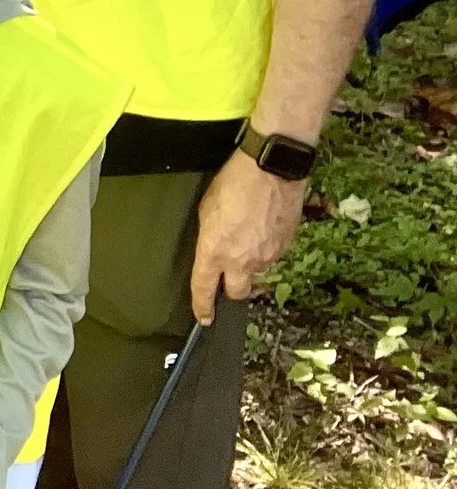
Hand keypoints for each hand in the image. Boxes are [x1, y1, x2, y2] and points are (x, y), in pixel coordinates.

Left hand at [188, 144, 310, 323]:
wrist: (271, 170)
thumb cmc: (233, 184)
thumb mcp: (206, 210)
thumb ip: (209, 238)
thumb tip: (213, 251)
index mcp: (214, 251)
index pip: (204, 287)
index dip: (202, 306)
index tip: (204, 317)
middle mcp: (241, 260)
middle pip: (237, 292)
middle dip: (231, 290)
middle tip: (228, 279)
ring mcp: (266, 256)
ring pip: (257, 272)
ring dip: (251, 263)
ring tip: (247, 237)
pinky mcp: (285, 247)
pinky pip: (272, 257)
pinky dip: (266, 249)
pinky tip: (262, 229)